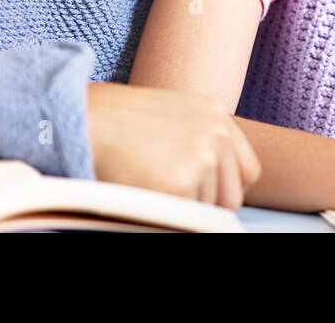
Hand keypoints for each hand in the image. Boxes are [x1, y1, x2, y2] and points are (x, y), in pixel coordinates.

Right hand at [86, 82, 261, 209]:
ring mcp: (202, 158)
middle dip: (208, 204)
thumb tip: (218, 182)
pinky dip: (167, 215)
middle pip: (232, 196)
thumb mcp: (175, 115)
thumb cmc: (121, 122)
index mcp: (217, 116)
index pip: (248, 171)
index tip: (206, 195)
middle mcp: (216, 135)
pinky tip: (145, 192)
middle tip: (172, 196)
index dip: (227, 188)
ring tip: (150, 184)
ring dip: (183, 207)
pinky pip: (186, 218)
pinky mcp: (181, 184)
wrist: (86, 120)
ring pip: (208, 210)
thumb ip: (204, 140)